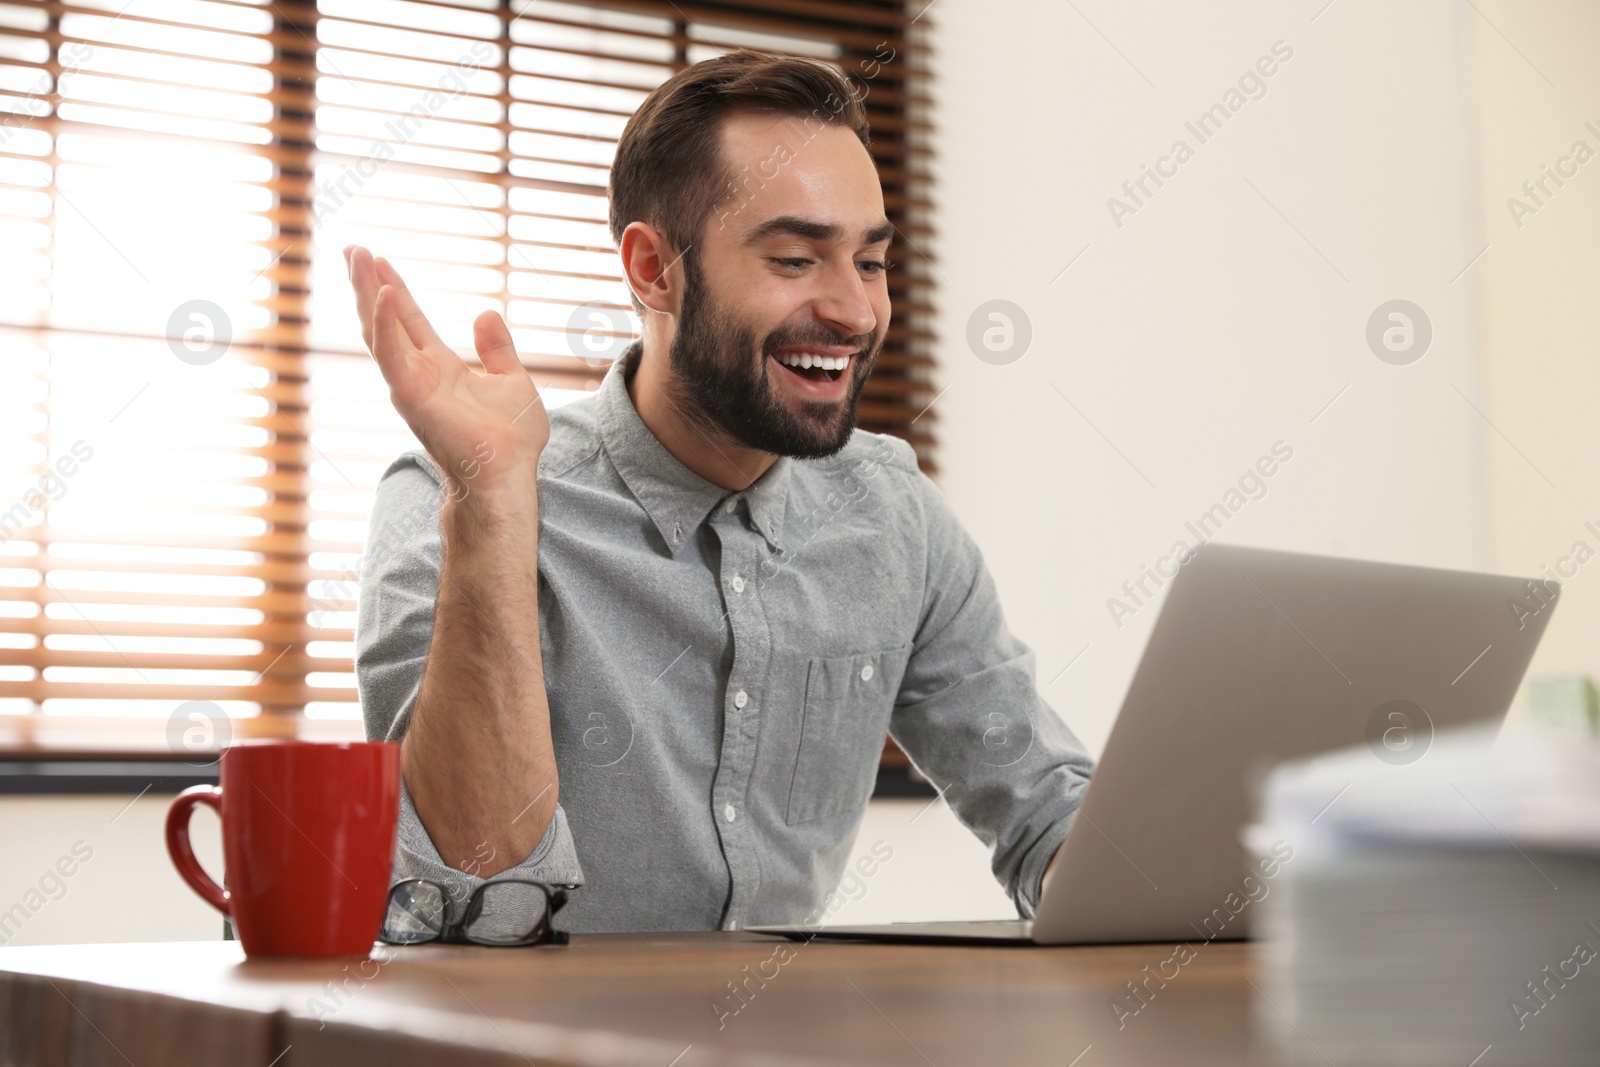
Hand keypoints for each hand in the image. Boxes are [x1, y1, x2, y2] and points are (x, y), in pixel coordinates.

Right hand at [345, 245, 548, 497]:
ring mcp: (411, 386)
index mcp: (440, 369)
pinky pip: (392, 356)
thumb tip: (485, 313)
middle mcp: (419, 375)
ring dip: (367, 293)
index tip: (378, 259)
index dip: (394, 289)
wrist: (510, 474)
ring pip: (380, 332)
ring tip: (357, 258)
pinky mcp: (412, 398)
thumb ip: (497, 349)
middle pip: (386, 320)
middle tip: (352, 248)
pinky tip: (383, 294)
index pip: (410, 321)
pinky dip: (385, 324)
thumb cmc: (512, 441)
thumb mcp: (512, 381)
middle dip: (368, 284)